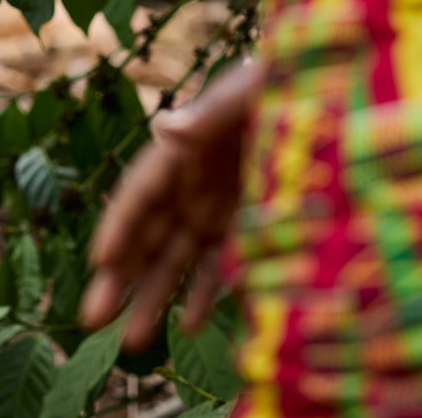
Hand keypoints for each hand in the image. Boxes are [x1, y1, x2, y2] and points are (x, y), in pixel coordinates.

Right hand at [78, 60, 262, 348]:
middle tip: (92, 319)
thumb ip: (211, 111)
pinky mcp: (249, 224)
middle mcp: (190, 184)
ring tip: (132, 343)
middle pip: (147, 235)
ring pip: (177, 260)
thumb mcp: (248, 88)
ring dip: (153, 298)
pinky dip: (204, 294)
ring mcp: (217, 207)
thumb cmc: (284, 77)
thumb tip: (168, 128)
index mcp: (182, 149)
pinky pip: (221, 266)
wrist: (328, 87)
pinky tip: (187, 326)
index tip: (101, 259)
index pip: (140, 192)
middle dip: (119, 278)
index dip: (119, 224)